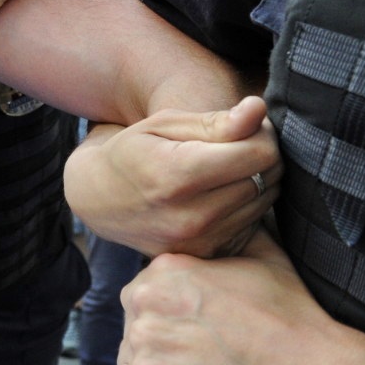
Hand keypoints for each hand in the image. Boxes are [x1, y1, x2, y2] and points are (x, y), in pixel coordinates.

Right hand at [64, 97, 279, 258]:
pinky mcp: (205, 254)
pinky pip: (252, 224)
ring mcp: (198, 241)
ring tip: (222, 169)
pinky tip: (217, 195)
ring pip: (265, 202)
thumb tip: (258, 110)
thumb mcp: (163, 124)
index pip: (260, 152)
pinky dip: (244, 206)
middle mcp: (190, 216)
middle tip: (233, 145)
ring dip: (255, 181)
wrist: (97, 200)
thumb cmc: (132, 152)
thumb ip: (215, 120)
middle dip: (260, 155)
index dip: (260, 132)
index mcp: (176, 175)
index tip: (242, 126)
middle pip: (267, 177)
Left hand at [114, 228, 353, 364]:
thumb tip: (226, 222)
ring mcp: (142, 342)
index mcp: (165, 269)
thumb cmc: (292, 319)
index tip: (194, 326)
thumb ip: (231, 238)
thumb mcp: (264, 257)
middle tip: (196, 353)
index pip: (144, 290)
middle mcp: (145, 300)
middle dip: (158, 336)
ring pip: (128, 354)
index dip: (169, 311)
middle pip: (133, 320)